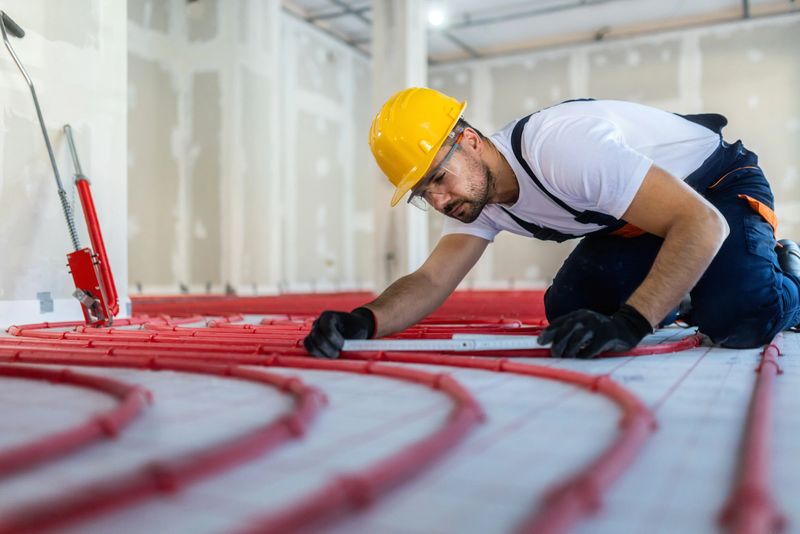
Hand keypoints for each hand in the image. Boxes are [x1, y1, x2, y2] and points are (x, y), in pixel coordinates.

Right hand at [303, 307, 375, 358]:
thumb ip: (353, 340)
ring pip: (310, 343)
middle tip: (337, 354)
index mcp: (328, 316)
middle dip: (327, 348)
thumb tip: (347, 352)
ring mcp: (314, 331)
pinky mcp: (312, 340)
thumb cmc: (357, 329)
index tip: (343, 345)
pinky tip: (327, 355)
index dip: (334, 340)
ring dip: (321, 353)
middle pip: (316, 337)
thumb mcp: (358, 332)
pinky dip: (317, 353)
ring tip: (333, 355)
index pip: (326, 330)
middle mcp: (318, 322)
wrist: (353, 328)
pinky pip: (309, 347)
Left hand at [537, 304, 651, 358]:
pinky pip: (592, 348)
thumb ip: (570, 332)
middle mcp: (587, 318)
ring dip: (570, 350)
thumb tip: (551, 345)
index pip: (560, 322)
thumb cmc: (600, 331)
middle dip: (558, 343)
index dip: (549, 332)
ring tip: (567, 358)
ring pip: (578, 338)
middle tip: (554, 354)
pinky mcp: (607, 336)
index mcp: (579, 315)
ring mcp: (598, 326)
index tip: (539, 342)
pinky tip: (581, 358)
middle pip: (567, 329)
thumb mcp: (585, 327)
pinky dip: (584, 355)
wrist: (627, 328)